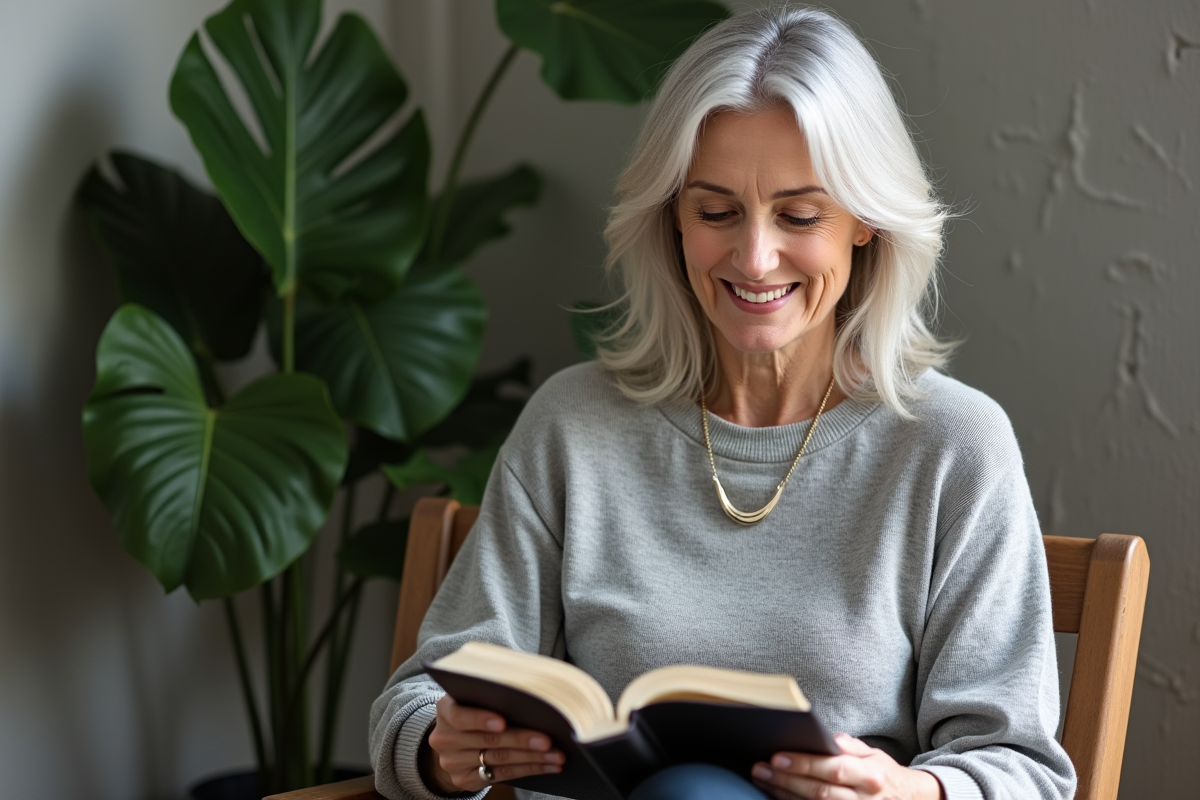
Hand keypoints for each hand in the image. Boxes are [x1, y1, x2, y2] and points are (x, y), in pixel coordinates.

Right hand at [425, 695, 564, 792]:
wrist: (453, 738)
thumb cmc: (475, 707)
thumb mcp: (475, 695)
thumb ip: (494, 693)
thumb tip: (533, 695)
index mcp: (446, 711)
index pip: (460, 717)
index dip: (481, 719)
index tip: (503, 721)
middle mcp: (445, 739)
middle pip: (488, 741)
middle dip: (521, 740)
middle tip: (548, 740)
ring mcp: (453, 762)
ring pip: (499, 760)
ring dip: (532, 758)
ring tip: (556, 755)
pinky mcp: (465, 780)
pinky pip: (502, 776)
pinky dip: (529, 770)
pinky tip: (547, 766)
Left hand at [751, 733, 943, 799]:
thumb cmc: (883, 774)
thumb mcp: (873, 754)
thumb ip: (849, 746)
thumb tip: (824, 738)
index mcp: (871, 776)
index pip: (834, 769)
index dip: (804, 764)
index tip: (777, 756)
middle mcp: (865, 799)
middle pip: (819, 792)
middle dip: (786, 780)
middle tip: (760, 769)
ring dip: (785, 795)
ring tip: (763, 781)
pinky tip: (778, 796)